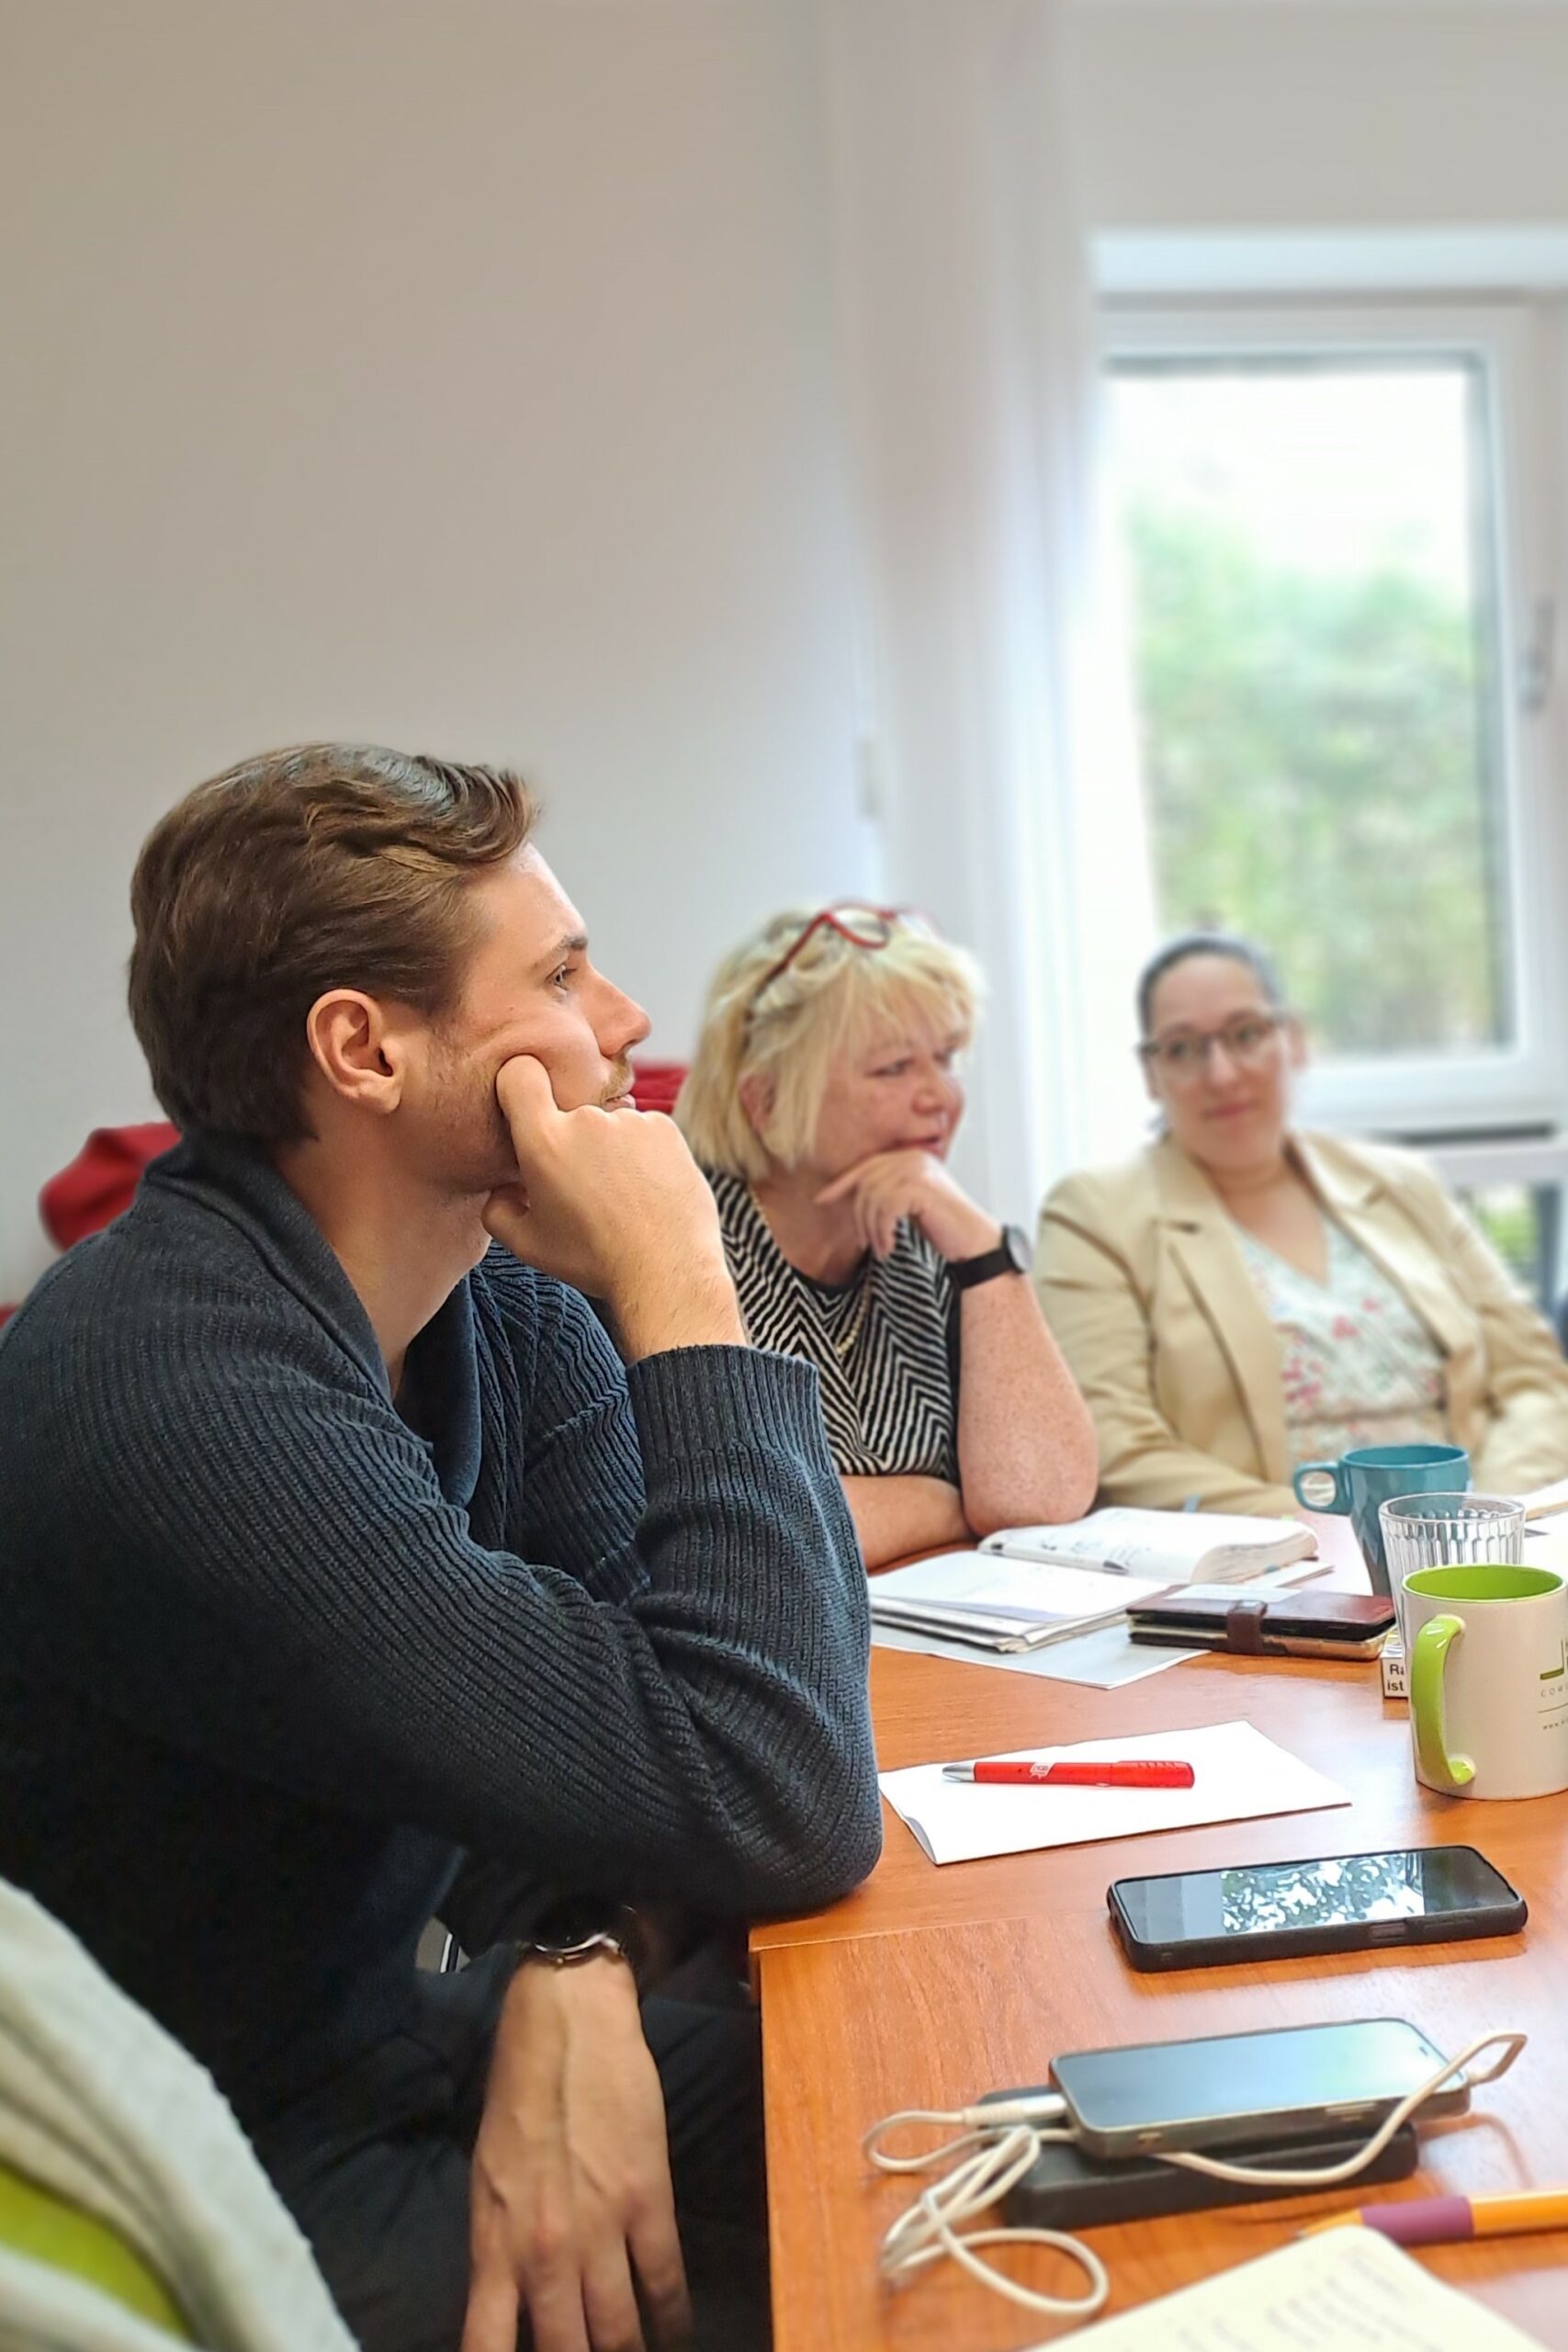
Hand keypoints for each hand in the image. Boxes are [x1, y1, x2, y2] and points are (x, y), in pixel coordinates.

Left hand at [463, 1955, 691, 2351]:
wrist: (566, 2022)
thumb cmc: (518, 2094)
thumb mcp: (487, 2180)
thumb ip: (499, 2247)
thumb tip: (516, 2304)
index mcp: (492, 2243)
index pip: (485, 2347)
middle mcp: (542, 2251)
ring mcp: (599, 2229)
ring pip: (619, 2332)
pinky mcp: (647, 2201)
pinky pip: (664, 2282)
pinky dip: (674, 2319)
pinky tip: (676, 2334)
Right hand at [483, 1057, 742, 1355]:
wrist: (666, 1271)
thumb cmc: (593, 1260)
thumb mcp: (528, 1245)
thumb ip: (496, 1209)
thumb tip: (502, 1187)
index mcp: (544, 1142)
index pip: (519, 1075)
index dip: (519, 1085)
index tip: (526, 1107)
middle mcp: (586, 1120)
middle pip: (567, 1112)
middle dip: (570, 1141)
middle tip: (584, 1189)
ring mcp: (630, 1120)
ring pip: (607, 1126)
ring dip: (609, 1150)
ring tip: (622, 1197)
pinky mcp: (665, 1127)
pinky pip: (642, 1131)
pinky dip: (642, 1154)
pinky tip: (647, 1191)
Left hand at [816, 1149, 998, 1263]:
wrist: (973, 1241)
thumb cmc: (942, 1225)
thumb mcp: (908, 1203)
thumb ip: (886, 1191)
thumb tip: (847, 1194)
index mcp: (910, 1156)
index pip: (866, 1166)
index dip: (841, 1184)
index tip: (821, 1199)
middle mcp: (913, 1157)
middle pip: (865, 1184)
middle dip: (860, 1218)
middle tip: (867, 1243)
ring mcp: (918, 1170)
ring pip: (872, 1198)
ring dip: (873, 1230)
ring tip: (883, 1248)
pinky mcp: (920, 1187)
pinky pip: (884, 1208)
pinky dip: (883, 1231)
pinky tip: (892, 1244)